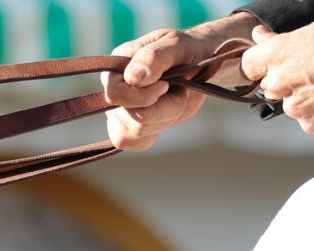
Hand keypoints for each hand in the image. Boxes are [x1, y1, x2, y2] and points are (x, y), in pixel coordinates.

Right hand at [102, 14, 259, 151]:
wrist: (199, 64)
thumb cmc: (186, 51)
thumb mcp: (176, 45)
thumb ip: (153, 57)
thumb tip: (132, 78)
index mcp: (117, 66)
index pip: (116, 94)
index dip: (144, 96)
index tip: (166, 85)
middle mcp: (114, 88)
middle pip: (129, 117)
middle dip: (163, 108)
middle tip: (177, 90)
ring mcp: (119, 109)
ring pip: (136, 131)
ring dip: (165, 117)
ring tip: (175, 98)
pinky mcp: (129, 125)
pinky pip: (130, 142)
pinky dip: (153, 133)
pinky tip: (164, 116)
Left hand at [241, 20, 313, 134]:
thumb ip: (280, 40)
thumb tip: (259, 36)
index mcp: (277, 55)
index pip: (248, 65)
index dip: (261, 67)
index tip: (273, 67)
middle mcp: (280, 82)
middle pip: (269, 88)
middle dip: (286, 83)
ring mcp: (295, 107)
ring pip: (290, 106)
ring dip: (304, 100)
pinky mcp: (310, 125)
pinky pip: (307, 121)